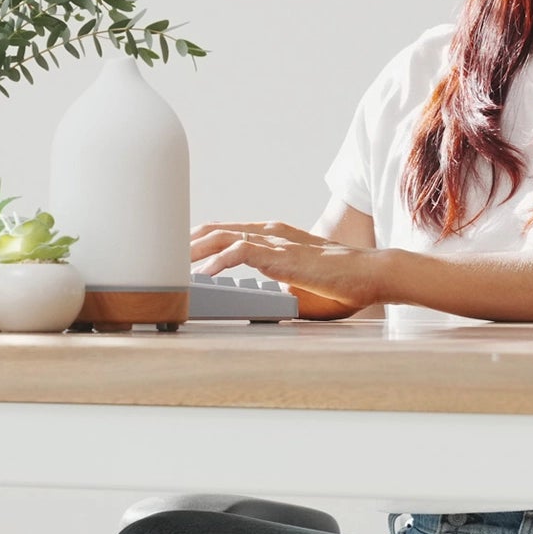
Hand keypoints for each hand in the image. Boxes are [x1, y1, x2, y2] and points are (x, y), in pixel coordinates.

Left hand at [190, 220, 391, 317]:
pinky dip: (218, 262)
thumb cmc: (342, 284)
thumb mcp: (299, 285)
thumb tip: (262, 304)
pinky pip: (239, 253)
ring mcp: (274, 242)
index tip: (178, 252)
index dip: (200, 240)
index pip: (227, 232)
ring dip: (194, 250)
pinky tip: (204, 273)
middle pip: (216, 230)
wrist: (370, 275)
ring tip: (172, 263)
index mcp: (274, 237)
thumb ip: (276, 288)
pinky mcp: (280, 255)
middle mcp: (270, 233)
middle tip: (162, 255)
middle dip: (187, 242)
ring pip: (221, 237)